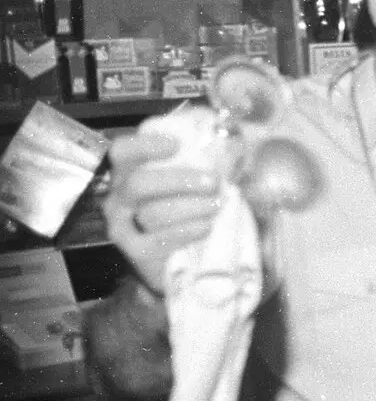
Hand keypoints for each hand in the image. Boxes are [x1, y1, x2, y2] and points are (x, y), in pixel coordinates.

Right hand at [102, 132, 221, 295]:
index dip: (145, 145)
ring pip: (153, 214)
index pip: (122, 151)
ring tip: (217, 205)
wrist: (174, 262)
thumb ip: (202, 160)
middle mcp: (119, 198)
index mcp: (128, 173)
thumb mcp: (190, 182)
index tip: (176, 144)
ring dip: (190, 207)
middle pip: (139, 184)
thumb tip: (232, 138)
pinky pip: (159, 241)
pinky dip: (186, 232)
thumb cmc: (183, 210)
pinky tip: (206, 227)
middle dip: (178, 180)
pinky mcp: (136, 252)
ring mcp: (122, 226)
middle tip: (212, 182)